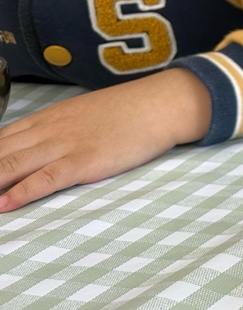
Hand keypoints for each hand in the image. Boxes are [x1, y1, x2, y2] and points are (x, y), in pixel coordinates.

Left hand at [0, 67, 211, 211]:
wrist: (160, 104)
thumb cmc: (126, 112)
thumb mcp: (81, 115)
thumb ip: (54, 131)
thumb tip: (33, 150)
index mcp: (45, 119)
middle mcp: (47, 131)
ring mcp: (64, 146)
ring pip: (12, 166)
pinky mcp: (84, 161)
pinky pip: (46, 179)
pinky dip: (21, 193)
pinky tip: (4, 205)